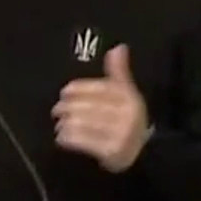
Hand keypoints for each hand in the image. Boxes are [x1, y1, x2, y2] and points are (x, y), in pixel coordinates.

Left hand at [53, 44, 150, 172]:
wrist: (143, 153)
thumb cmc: (128, 118)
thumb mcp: (127, 94)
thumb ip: (118, 71)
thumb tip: (118, 47)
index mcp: (130, 98)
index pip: (101, 89)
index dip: (80, 89)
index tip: (65, 92)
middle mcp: (127, 115)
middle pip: (89, 107)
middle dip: (68, 108)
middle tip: (57, 110)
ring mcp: (120, 135)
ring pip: (83, 124)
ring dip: (66, 124)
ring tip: (60, 124)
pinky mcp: (111, 151)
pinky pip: (82, 141)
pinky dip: (68, 138)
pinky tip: (62, 136)